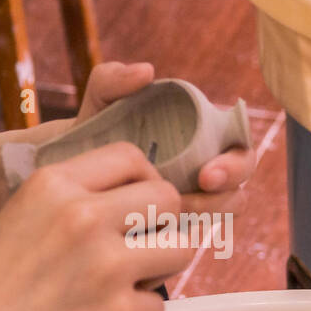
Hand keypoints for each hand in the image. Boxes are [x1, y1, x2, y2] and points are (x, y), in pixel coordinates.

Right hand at [0, 141, 193, 310]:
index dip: (143, 182)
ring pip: (180, 249)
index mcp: (53, 184)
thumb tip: (132, 206)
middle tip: (139, 251)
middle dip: (163, 225)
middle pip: (168, 200)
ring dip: (159, 269)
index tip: (138, 206)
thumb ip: (70, 205)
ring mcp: (107, 265)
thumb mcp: (17, 220)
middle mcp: (85, 215)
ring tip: (121, 287)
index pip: (131, 157)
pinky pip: (159, 305)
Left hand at [75, 61, 255, 220]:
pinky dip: (180, 238)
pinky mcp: (174, 223)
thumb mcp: (101, 99)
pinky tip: (156, 237)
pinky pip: (191, 236)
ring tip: (173, 217)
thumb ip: (115, 78)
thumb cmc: (95, 126)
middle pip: (238, 187)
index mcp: (203, 133)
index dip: (236, 164)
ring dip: (204, 218)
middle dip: (225, 195)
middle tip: (196, 198)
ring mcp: (192, 196)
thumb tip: (146, 71)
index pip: (240, 147)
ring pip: (220, 214)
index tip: (208, 174)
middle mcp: (205, 165)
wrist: (70, 164)